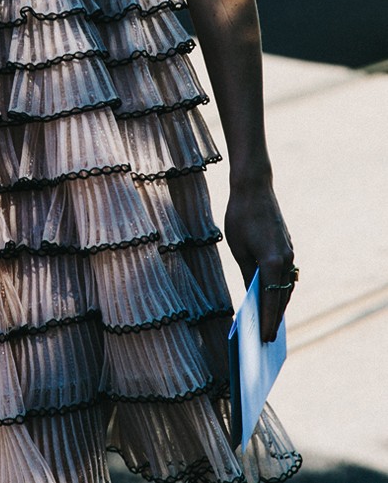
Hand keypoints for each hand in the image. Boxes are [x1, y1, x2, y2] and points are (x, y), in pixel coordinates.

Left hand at [224, 179, 296, 342]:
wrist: (254, 187)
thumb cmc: (240, 217)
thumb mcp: (238, 249)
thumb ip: (247, 274)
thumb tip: (252, 297)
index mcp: (272, 262)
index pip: (272, 300)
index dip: (268, 321)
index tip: (265, 340)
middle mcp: (286, 260)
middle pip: (282, 296)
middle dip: (275, 317)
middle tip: (267, 339)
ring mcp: (289, 253)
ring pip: (286, 286)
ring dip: (279, 303)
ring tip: (270, 322)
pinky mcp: (287, 246)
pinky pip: (286, 274)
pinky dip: (280, 287)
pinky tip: (271, 295)